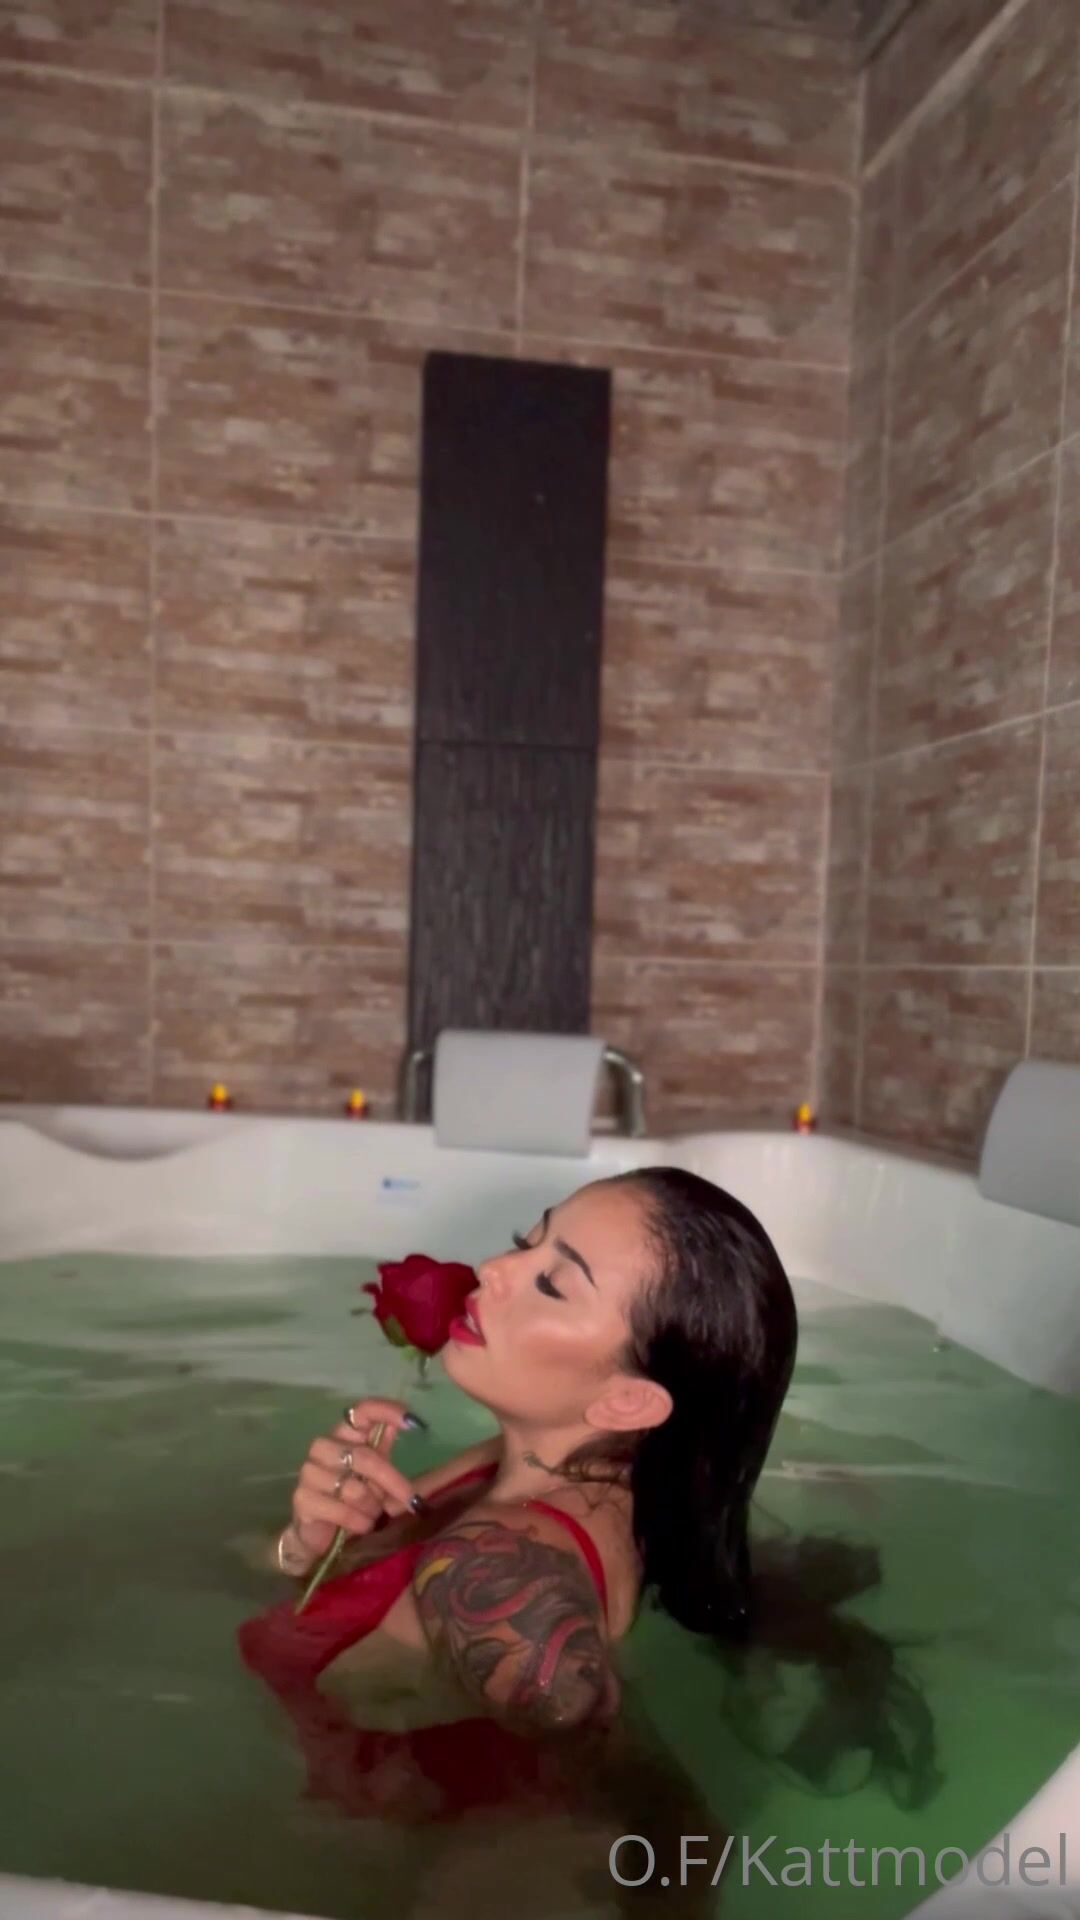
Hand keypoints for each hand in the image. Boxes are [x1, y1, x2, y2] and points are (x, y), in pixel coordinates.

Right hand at [285, 1398, 425, 1566]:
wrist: (323, 1534)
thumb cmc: (356, 1499)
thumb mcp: (379, 1475)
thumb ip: (389, 1449)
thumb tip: (414, 1423)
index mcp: (345, 1434)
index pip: (362, 1411)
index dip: (386, 1411)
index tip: (413, 1423)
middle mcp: (324, 1446)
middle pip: (365, 1457)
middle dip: (391, 1482)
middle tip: (409, 1500)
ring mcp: (309, 1471)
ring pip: (355, 1489)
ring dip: (372, 1507)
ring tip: (371, 1514)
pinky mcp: (301, 1498)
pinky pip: (342, 1510)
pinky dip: (359, 1521)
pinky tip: (360, 1525)